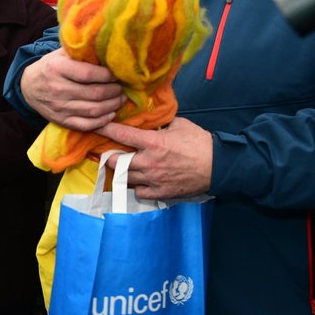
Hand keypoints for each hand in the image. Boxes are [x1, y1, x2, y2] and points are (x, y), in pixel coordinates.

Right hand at [20, 48, 123, 130]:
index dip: (108, 75)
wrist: (29, 87)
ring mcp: (59, 107)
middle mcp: (57, 89)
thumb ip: (80, 52)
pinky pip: (86, 125)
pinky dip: (102, 121)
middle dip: (115, 91)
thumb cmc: (50, 67)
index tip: (118, 73)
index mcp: (57, 68)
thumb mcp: (60, 53)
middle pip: (95, 93)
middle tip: (123, 87)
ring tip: (121, 99)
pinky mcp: (61, 120)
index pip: (89, 74)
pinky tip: (111, 114)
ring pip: (94, 110)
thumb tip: (107, 52)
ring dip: (113, 105)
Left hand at [97, 117, 212, 199]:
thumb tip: (151, 121)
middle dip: (111, 156)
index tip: (96, 126)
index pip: (122, 135)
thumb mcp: (180, 125)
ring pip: (125, 178)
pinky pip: (138, 192)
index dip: (106, 129)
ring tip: (123, 166)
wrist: (218, 166)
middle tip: (111, 152)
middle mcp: (149, 162)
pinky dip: (136, 186)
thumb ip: (161, 124)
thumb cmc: (200, 143)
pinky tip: (139, 181)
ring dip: (121, 172)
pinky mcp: (160, 193)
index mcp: (154, 143)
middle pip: (117, 161)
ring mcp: (153, 180)